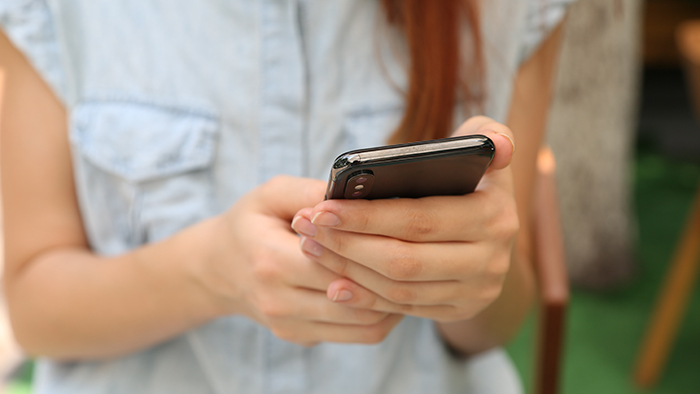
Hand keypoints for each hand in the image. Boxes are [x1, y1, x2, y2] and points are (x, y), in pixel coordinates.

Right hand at [193, 176, 402, 344]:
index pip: (338, 262)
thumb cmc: (251, 224)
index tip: (403, 228)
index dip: (374, 247)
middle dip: (392, 275)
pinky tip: (392, 289)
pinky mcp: (301, 337)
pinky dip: (382, 314)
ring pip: (365, 324)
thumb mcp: (271, 194)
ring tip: (411, 272)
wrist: (218, 268)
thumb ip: (311, 191)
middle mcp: (279, 301)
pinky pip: (357, 335)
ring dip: (395, 300)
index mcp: (270, 261)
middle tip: (420, 252)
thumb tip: (358, 194)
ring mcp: (290, 326)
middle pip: (357, 297)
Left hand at [291, 117, 517, 321]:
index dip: (367, 216)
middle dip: (347, 244)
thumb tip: (496, 145)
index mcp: (494, 216)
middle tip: (307, 227)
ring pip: (399, 288)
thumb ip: (488, 133)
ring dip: (349, 270)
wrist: (492, 231)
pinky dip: (366, 297)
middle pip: (404, 260)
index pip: (419, 219)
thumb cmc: (472, 178)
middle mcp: (491, 260)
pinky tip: (334, 283)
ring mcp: (477, 290)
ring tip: (312, 247)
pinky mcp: (459, 310)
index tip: (322, 208)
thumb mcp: (485, 150)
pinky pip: (404, 308)